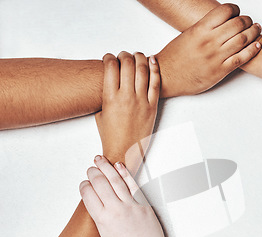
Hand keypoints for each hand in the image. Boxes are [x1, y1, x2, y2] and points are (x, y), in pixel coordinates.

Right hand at [79, 155, 171, 236]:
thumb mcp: (106, 236)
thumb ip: (102, 218)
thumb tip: (100, 202)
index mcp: (102, 221)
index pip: (88, 195)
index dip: (85, 186)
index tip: (84, 183)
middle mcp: (115, 210)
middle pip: (100, 184)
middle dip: (93, 173)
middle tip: (91, 168)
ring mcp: (131, 206)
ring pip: (115, 180)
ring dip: (105, 167)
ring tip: (99, 160)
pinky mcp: (144, 204)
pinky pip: (133, 185)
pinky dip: (125, 173)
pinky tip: (118, 166)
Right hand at [95, 52, 159, 167]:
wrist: (124, 151)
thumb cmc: (111, 134)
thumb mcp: (100, 112)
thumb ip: (105, 95)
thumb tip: (108, 80)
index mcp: (110, 98)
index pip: (110, 67)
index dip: (109, 58)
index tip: (109, 58)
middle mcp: (127, 98)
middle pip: (127, 64)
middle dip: (124, 55)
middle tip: (123, 55)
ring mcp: (142, 101)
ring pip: (143, 70)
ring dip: (139, 57)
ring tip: (136, 55)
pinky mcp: (153, 107)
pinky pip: (156, 83)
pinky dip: (154, 69)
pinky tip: (151, 60)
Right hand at [156, 3, 260, 96]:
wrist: (167, 76)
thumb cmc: (174, 57)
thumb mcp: (187, 35)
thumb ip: (204, 28)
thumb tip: (218, 22)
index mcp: (200, 29)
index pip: (225, 11)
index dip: (235, 9)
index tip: (237, 12)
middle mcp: (210, 41)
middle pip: (237, 24)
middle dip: (247, 20)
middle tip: (250, 21)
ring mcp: (216, 56)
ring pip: (243, 39)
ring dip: (253, 32)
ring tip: (256, 29)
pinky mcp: (221, 71)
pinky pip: (242, 58)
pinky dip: (253, 50)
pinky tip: (257, 46)